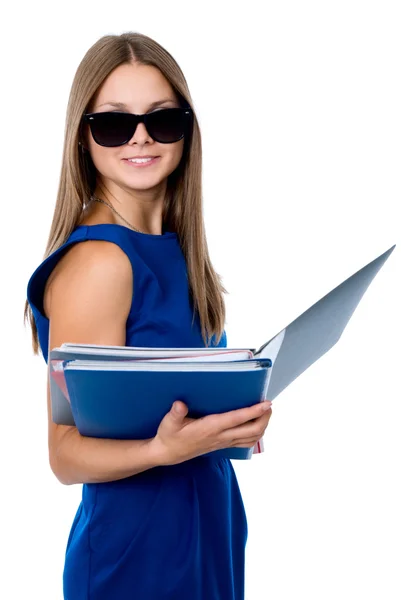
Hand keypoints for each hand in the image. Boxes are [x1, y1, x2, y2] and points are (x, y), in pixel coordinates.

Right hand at [148, 399, 272, 465]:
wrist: (168, 454)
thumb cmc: (169, 436)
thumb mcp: (168, 423)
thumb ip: (175, 414)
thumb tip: (180, 404)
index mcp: (210, 428)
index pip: (237, 419)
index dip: (253, 412)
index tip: (266, 403)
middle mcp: (220, 436)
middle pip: (251, 430)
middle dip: (264, 418)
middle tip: (269, 405)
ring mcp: (223, 442)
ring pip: (251, 438)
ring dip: (262, 426)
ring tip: (266, 413)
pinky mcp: (223, 445)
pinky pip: (245, 442)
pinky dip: (255, 434)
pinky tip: (256, 425)